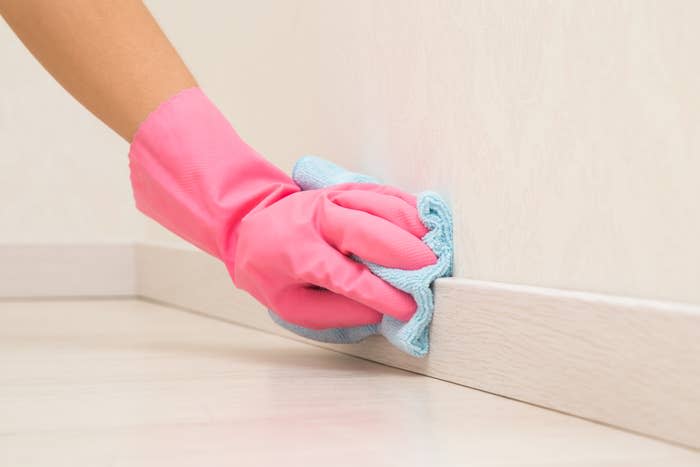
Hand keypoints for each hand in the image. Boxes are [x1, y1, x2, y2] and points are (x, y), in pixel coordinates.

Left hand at [230, 183, 437, 328]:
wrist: (250, 222)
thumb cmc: (271, 269)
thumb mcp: (290, 305)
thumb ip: (334, 313)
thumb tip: (380, 313)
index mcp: (299, 253)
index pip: (347, 277)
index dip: (382, 294)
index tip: (410, 309)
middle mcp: (318, 219)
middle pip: (369, 232)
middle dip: (406, 254)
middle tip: (434, 273)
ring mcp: (334, 198)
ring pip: (381, 206)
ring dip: (414, 227)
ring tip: (438, 250)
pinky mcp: (347, 188)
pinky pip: (383, 193)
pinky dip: (409, 207)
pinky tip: (428, 223)